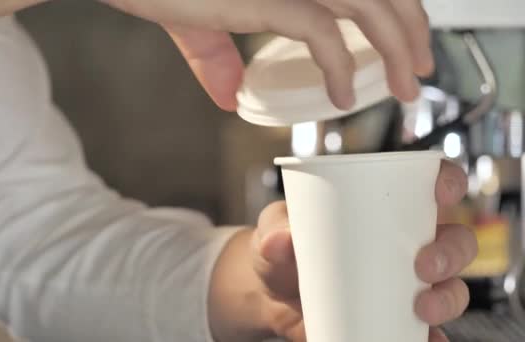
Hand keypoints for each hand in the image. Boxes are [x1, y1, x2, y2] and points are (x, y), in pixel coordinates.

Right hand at [100, 0, 433, 110]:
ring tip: (405, 88)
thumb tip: (230, 94)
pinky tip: (342, 96)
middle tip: (420, 70)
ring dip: (398, 48)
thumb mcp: (194, 15)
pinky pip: (323, 32)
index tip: (406, 43)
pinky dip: (341, 67)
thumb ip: (217, 51)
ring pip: (370, 4)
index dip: (396, 9)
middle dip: (412, 30)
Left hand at [250, 160, 475, 340]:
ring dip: (447, 298)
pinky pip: (425, 331)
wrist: (267, 292)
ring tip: (420, 308)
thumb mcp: (273, 229)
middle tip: (422, 265)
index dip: (448, 181)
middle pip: (454, 241)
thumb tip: (279, 241)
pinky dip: (429, 338)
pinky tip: (424, 340)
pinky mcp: (393, 318)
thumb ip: (274, 230)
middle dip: (451, 252)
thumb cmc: (280, 246)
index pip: (431, 183)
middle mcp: (405, 244)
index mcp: (385, 208)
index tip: (442, 191)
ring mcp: (404, 284)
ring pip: (451, 288)